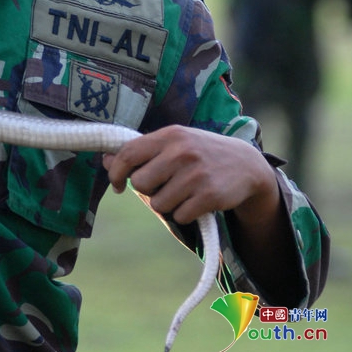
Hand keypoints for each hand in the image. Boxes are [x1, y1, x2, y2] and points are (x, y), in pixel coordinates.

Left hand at [102, 124, 279, 225]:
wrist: (246, 164)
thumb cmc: (199, 153)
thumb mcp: (173, 143)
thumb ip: (142, 151)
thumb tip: (105, 160)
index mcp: (170, 135)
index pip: (128, 153)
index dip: (115, 172)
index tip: (116, 184)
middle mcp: (182, 152)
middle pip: (140, 183)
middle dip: (146, 190)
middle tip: (162, 186)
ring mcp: (196, 174)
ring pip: (158, 203)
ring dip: (166, 204)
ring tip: (182, 192)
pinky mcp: (209, 196)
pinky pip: (179, 216)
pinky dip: (184, 214)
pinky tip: (196, 202)